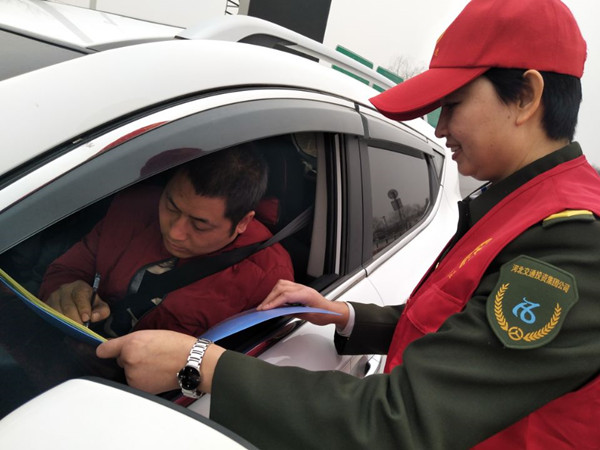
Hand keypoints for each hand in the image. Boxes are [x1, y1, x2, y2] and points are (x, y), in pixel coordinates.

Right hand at [45, 280, 109, 323]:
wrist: (72, 299)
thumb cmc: (88, 303)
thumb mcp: (99, 305)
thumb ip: (102, 311)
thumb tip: (94, 317)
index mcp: (79, 287)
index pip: (80, 295)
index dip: (83, 307)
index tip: (86, 319)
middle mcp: (65, 289)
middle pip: (68, 305)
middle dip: (74, 318)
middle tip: (80, 329)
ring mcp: (54, 297)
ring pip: (57, 311)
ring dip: (65, 322)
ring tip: (72, 331)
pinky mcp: (46, 305)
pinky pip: (50, 315)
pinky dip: (56, 322)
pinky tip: (63, 328)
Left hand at [96, 330, 223, 394]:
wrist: (191, 362)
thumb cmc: (177, 346)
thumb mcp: (153, 334)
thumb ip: (134, 341)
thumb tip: (121, 349)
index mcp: (131, 342)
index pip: (106, 348)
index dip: (106, 350)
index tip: (103, 352)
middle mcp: (128, 359)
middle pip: (121, 360)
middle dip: (131, 358)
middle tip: (150, 355)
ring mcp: (133, 375)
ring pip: (129, 372)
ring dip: (138, 370)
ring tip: (157, 365)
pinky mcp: (139, 387)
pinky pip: (135, 382)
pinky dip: (144, 380)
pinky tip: (157, 374)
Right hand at [257, 279, 348, 327]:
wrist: (332, 310)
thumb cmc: (324, 313)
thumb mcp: (309, 317)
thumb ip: (294, 313)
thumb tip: (280, 312)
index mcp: (307, 294)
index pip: (286, 295)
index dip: (274, 301)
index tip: (265, 308)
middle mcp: (302, 288)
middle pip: (281, 288)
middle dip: (269, 297)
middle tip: (261, 308)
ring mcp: (300, 287)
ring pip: (281, 284)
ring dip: (272, 293)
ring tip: (266, 304)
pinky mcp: (298, 288)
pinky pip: (284, 286)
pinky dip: (276, 292)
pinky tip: (274, 300)